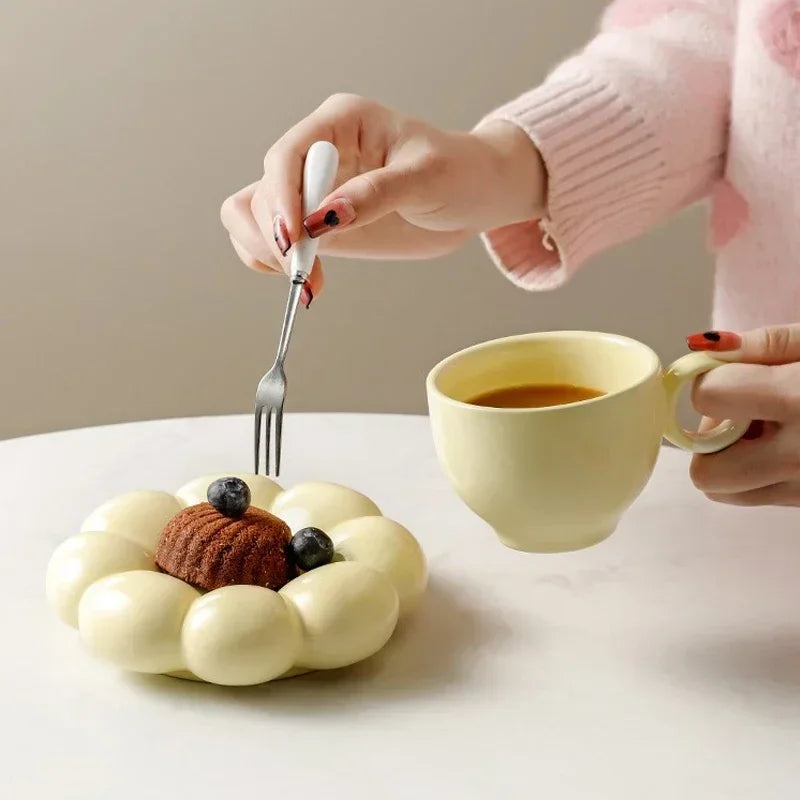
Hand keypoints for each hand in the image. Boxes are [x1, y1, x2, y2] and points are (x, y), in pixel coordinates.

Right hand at [220, 94, 545, 300]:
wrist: (472, 195)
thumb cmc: (457, 172)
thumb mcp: (425, 178)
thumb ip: (375, 194)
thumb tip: (324, 217)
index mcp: (339, 122)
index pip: (287, 156)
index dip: (281, 200)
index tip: (296, 241)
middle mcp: (315, 152)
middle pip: (261, 190)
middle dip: (277, 236)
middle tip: (308, 275)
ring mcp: (310, 188)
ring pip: (250, 214)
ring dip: (266, 251)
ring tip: (309, 280)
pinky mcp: (313, 221)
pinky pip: (267, 239)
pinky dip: (272, 262)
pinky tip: (307, 278)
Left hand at [687, 325, 799, 506]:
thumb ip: (764, 344)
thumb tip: (701, 347)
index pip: (708, 397)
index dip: (712, 381)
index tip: (731, 375)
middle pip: (704, 471)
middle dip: (710, 440)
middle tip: (745, 415)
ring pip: (724, 491)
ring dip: (730, 461)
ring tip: (769, 432)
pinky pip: (756, 496)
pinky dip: (757, 474)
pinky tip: (786, 447)